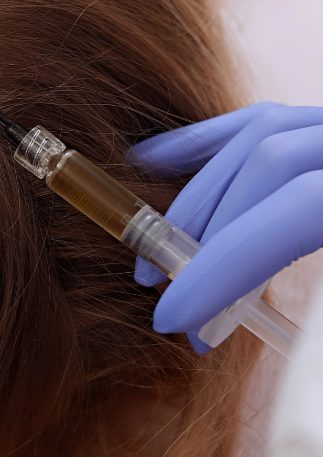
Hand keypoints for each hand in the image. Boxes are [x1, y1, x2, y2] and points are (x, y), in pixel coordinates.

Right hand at [128, 103, 322, 349]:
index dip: (227, 262)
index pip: (297, 205)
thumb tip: (232, 340)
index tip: (176, 319)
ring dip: (200, 192)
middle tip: (165, 293)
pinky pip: (262, 117)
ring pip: (261, 130)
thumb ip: (317, 331)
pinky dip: (204, 139)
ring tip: (162, 250)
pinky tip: (150, 162)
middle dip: (204, 230)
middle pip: (269, 161)